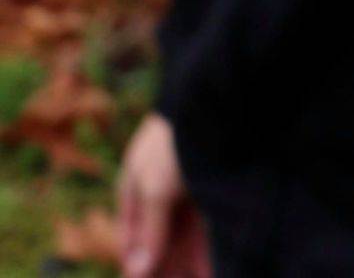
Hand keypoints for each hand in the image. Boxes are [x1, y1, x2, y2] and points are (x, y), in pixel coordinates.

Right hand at [116, 112, 211, 277]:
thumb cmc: (175, 141)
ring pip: (183, 240)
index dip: (138, 266)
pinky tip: (209, 270)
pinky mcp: (212, 189)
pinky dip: (205, 252)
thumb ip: (149, 230)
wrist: (214, 99)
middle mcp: (159, 192)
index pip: (131, 238)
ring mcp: (186, 190)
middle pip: (158, 242)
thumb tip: (136, 272)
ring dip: (186, 264)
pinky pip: (205, 230)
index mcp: (135, 188)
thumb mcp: (155, 187)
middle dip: (165, 268)